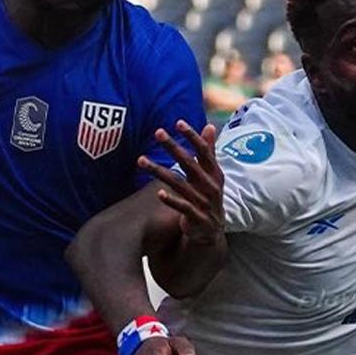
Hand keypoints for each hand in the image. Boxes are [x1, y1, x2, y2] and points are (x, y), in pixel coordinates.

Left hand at [138, 122, 223, 245]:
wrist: (212, 231)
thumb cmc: (207, 196)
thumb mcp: (211, 174)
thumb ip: (209, 151)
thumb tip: (210, 125)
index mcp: (215, 173)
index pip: (204, 151)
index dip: (192, 136)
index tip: (178, 123)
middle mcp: (210, 186)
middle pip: (189, 163)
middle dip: (173, 147)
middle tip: (158, 132)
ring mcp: (204, 202)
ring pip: (179, 184)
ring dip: (159, 171)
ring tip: (141, 160)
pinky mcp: (196, 217)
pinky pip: (183, 207)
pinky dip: (171, 200)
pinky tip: (159, 193)